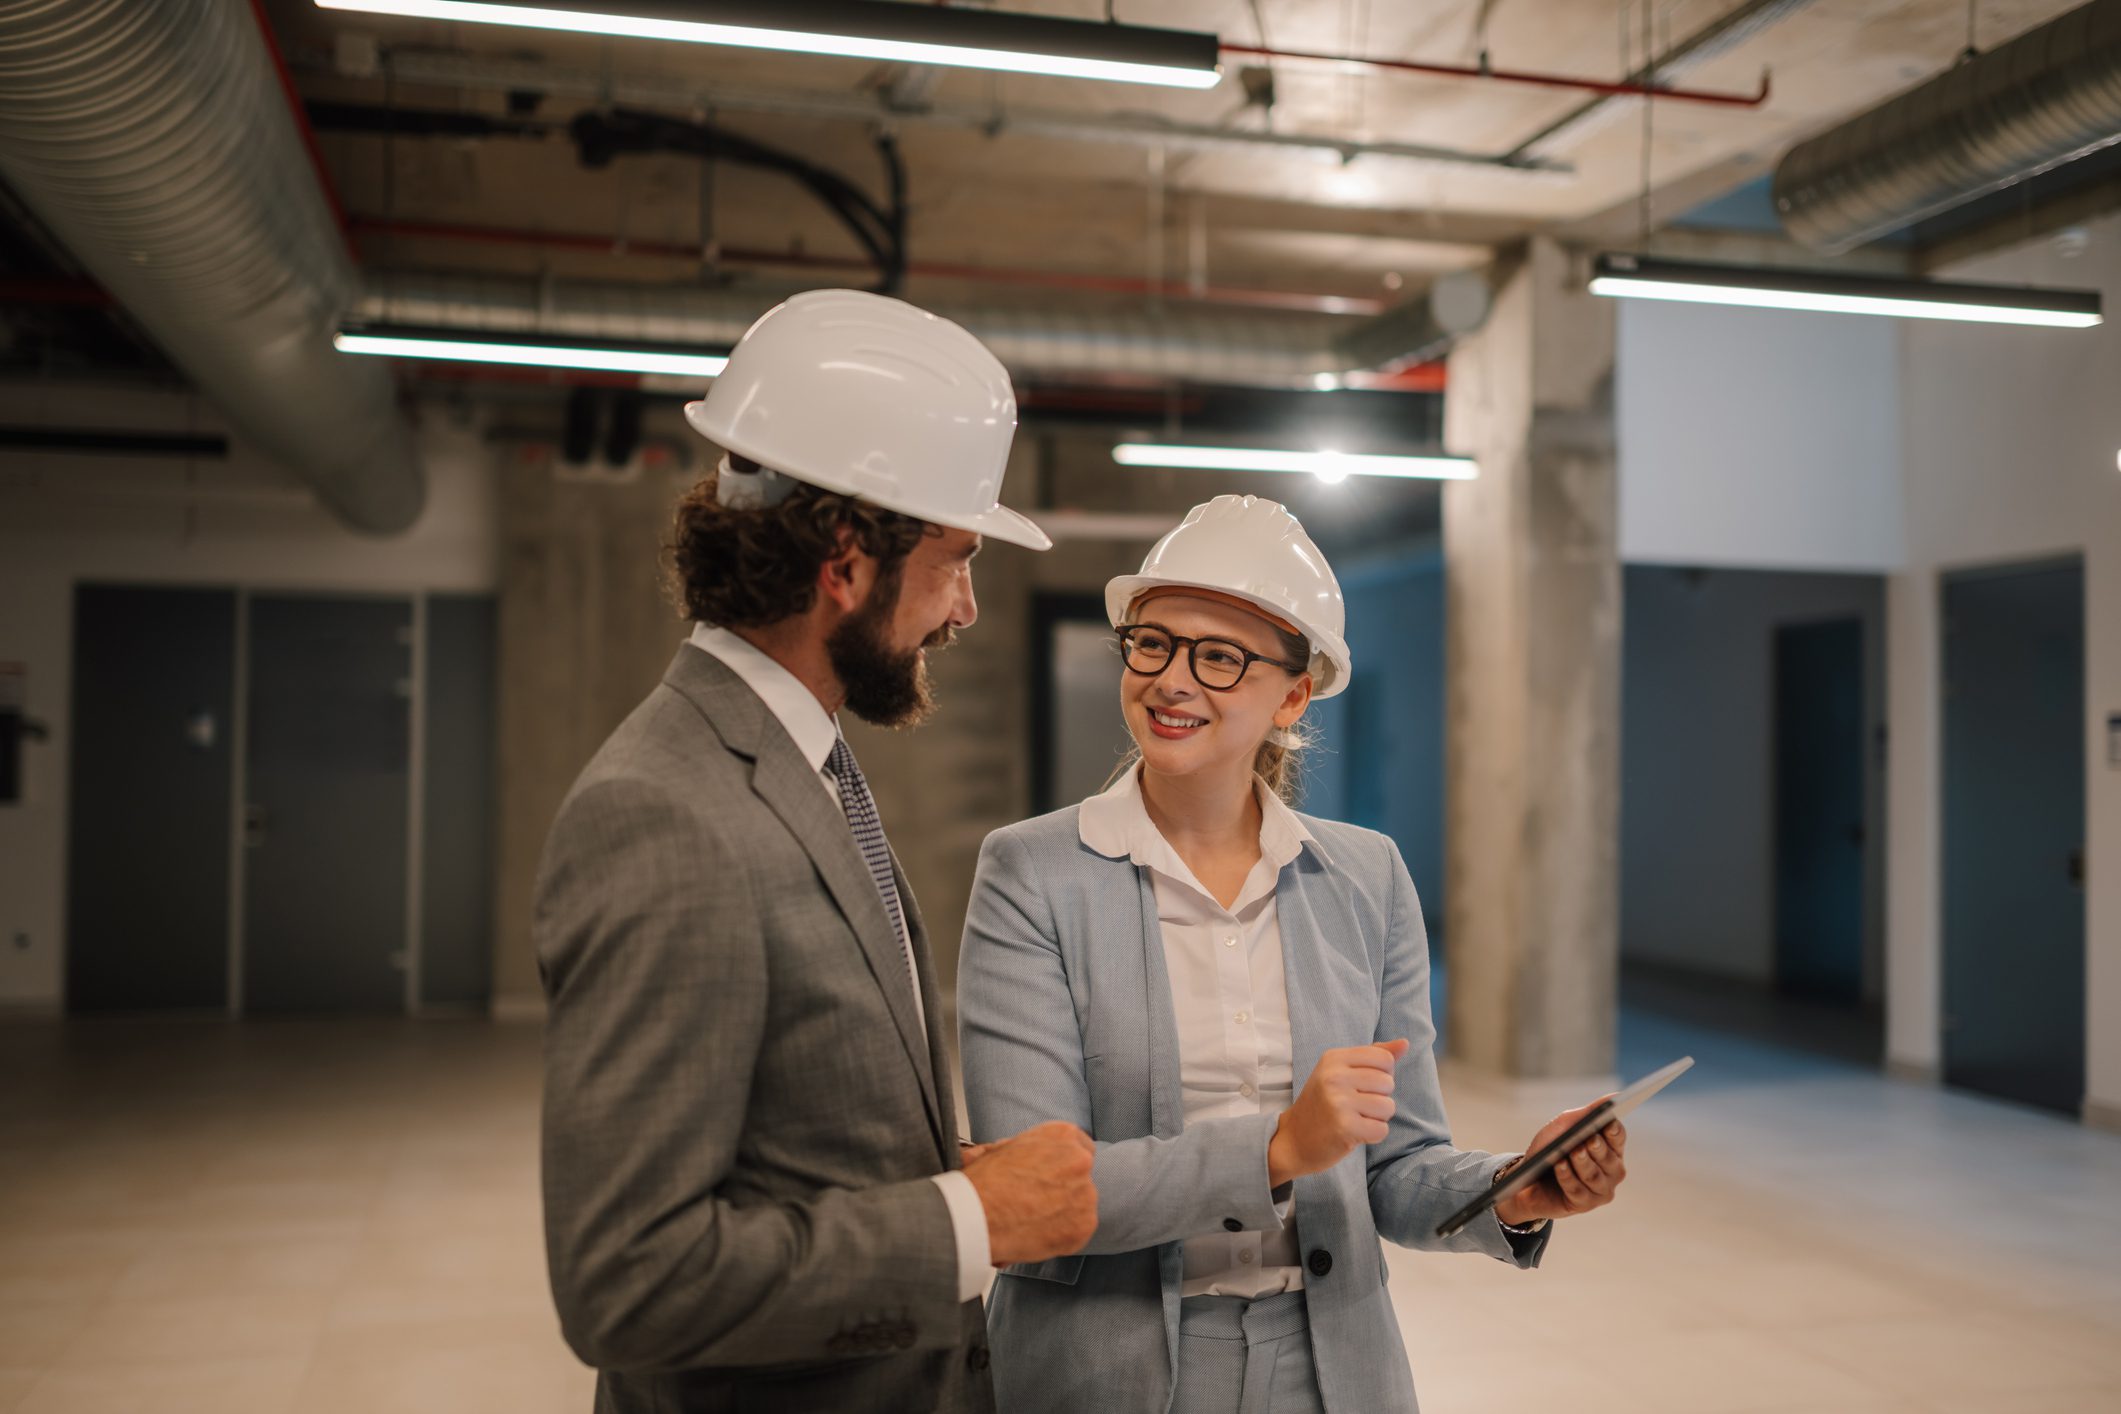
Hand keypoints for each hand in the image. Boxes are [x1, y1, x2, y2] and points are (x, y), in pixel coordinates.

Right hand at [962, 1120, 1097, 1265]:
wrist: (975, 1215)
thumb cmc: (982, 1181)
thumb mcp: (1003, 1148)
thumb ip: (1029, 1150)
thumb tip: (1030, 1157)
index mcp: (1062, 1135)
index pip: (1081, 1148)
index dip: (1064, 1165)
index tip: (1053, 1177)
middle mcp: (1080, 1160)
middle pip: (1081, 1177)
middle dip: (1064, 1189)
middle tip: (1037, 1201)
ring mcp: (1085, 1193)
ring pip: (1081, 1204)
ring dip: (1063, 1212)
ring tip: (1032, 1219)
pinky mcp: (1084, 1224)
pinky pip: (1079, 1230)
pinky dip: (1062, 1235)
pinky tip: (1038, 1233)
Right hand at [1267, 1039, 1408, 1186]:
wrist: (1294, 1139)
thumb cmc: (1323, 1103)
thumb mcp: (1341, 1072)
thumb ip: (1374, 1056)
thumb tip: (1405, 1043)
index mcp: (1334, 1058)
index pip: (1384, 1058)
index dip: (1382, 1075)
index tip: (1361, 1085)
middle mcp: (1334, 1076)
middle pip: (1388, 1083)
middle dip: (1379, 1098)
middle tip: (1354, 1106)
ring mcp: (1338, 1102)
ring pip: (1388, 1107)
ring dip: (1377, 1118)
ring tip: (1355, 1119)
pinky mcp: (1344, 1127)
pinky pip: (1381, 1130)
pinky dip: (1372, 1135)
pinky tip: (1354, 1133)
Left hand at [1492, 1102, 1627, 1227]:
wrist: (1527, 1180)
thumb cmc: (1550, 1149)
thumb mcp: (1565, 1126)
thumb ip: (1588, 1113)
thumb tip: (1614, 1096)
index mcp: (1610, 1149)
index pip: (1618, 1137)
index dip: (1614, 1130)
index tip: (1607, 1121)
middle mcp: (1611, 1171)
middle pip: (1609, 1158)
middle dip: (1597, 1148)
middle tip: (1588, 1138)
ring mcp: (1600, 1190)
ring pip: (1594, 1176)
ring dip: (1581, 1163)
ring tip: (1571, 1152)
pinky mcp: (1584, 1204)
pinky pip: (1578, 1191)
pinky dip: (1567, 1177)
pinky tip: (1559, 1166)